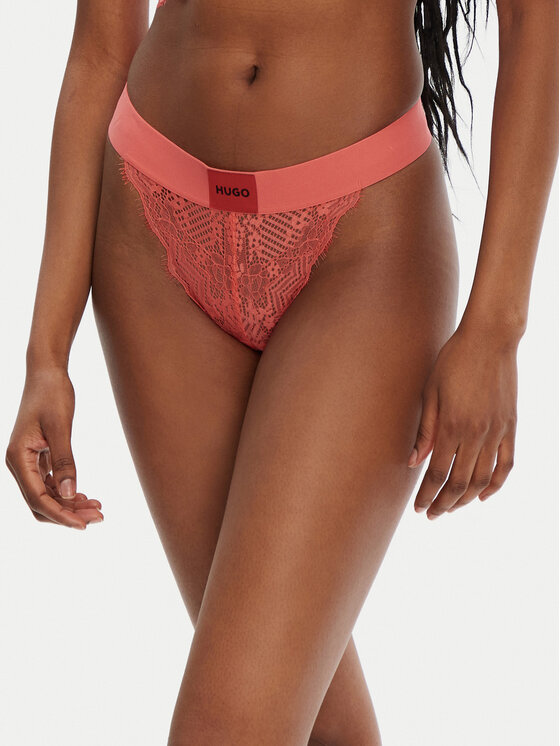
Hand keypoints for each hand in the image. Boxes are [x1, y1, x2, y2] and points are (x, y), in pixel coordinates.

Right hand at [5, 366, 102, 529]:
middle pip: (41, 503)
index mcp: (18, 458)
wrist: (47, 372)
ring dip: (70, 504)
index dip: (61, 515)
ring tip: (98, 508)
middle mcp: (19, 463)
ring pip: (47, 495)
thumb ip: (65, 461)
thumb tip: (70, 494)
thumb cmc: (52, 394)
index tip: (84, 525)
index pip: (38, 499)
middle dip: (68, 513)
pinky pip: (51, 483)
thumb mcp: (61, 427)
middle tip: (98, 517)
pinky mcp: (39, 456)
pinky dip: (68, 492)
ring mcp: (28, 461)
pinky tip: (86, 496)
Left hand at [408, 323, 517, 518]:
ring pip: (482, 480)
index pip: (436, 474)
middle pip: (458, 483)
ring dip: (465, 499)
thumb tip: (413, 462)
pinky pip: (506, 464)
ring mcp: (496, 432)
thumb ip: (424, 430)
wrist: (490, 340)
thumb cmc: (453, 361)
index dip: (427, 496)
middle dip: (443, 503)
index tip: (419, 508)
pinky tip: (483, 495)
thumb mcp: (430, 391)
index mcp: (451, 426)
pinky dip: (495, 484)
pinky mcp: (510, 427)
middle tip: (432, 514)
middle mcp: (475, 434)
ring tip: (451, 507)